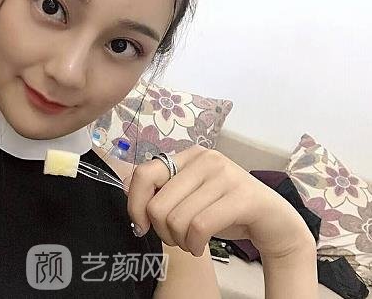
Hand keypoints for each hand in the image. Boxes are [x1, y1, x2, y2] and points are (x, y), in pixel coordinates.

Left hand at [124, 144, 314, 258]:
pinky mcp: (242, 196)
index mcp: (189, 155)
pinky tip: (200, 246)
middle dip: (162, 231)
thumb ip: (164, 192)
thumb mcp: (190, 196)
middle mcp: (205, 158)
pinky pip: (199, 226)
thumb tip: (127, 193)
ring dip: (180, 241)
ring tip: (191, 242)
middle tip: (177, 238)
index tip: (141, 225)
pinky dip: (194, 244)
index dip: (135, 204)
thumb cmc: (226, 209)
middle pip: (158, 204)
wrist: (274, 220)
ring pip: (177, 219)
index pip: (144, 174)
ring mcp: (225, 175)